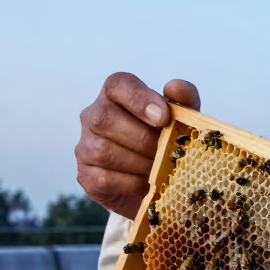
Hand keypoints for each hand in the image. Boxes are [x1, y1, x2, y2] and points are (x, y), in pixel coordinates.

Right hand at [75, 73, 199, 217]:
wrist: (157, 185)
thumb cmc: (167, 143)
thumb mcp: (182, 120)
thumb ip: (184, 101)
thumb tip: (176, 87)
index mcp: (115, 95)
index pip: (117, 85)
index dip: (139, 99)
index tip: (163, 117)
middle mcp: (93, 116)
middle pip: (105, 118)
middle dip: (143, 138)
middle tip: (168, 151)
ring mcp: (85, 146)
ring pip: (103, 150)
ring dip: (140, 163)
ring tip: (162, 168)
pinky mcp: (86, 176)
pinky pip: (104, 179)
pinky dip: (132, 183)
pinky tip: (149, 183)